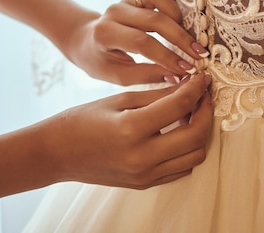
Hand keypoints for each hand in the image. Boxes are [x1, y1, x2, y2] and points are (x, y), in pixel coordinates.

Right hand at [42, 73, 212, 188]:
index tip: (202, 78)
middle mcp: (141, 156)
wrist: (57, 153)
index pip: (179, 106)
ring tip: (190, 114)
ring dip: (200, 133)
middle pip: (196, 136)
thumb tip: (187, 86)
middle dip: (206, 112)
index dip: (196, 89)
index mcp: (131, 128)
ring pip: (195, 156)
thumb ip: (156, 95)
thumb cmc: (82, 120)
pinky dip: (187, 150)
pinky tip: (178, 133)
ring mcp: (144, 174)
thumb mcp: (118, 99)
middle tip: (202, 96)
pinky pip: (181, 169)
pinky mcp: (144, 184)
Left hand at [66, 0, 208, 85]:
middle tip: (199, 55)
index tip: (187, 70)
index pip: (142, 43)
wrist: (85, 39)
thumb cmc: (102, 61)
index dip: (168, 56)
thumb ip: (147, 75)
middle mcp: (115, 11)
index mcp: (106, 33)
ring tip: (189, 38)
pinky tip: (181, 23)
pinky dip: (172, 3)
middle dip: (181, 39)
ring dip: (177, 16)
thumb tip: (180, 77)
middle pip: (154, 20)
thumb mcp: (118, 75)